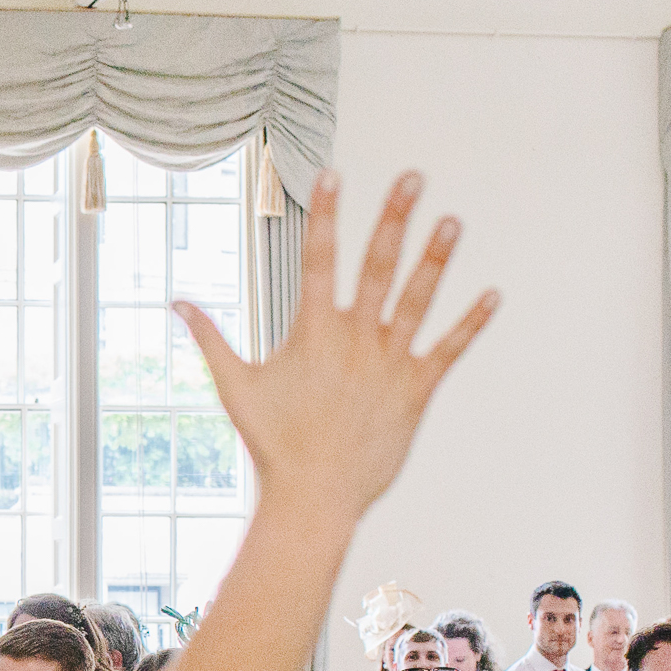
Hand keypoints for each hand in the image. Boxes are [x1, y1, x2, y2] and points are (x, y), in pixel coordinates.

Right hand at [179, 172, 496, 536]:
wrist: (314, 497)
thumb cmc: (272, 445)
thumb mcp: (235, 387)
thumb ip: (210, 339)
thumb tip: (177, 304)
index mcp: (313, 331)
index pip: (319, 259)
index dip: (326, 214)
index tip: (334, 173)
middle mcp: (355, 339)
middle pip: (378, 265)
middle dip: (395, 217)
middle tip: (414, 176)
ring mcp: (388, 363)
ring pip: (417, 300)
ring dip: (436, 258)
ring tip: (452, 220)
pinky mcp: (414, 391)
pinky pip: (447, 350)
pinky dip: (470, 324)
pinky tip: (493, 295)